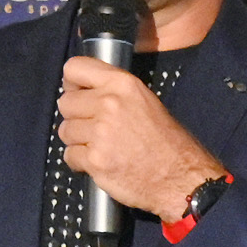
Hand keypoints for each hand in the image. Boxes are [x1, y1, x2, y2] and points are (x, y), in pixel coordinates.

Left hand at [58, 57, 225, 219]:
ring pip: (65, 131)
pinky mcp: (95, 160)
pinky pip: (69, 155)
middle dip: (76, 117)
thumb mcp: (145, 101)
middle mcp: (110, 104)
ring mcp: (101, 133)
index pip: (74, 68)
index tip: (78, 93)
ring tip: (101, 147)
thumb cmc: (167, 143)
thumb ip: (113, 91)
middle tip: (94, 128)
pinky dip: (81, 162)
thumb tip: (83, 91)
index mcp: (123, 85)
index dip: (73, 83)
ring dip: (78, 141)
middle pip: (65, 102)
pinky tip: (100, 162)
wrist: (181, 178)